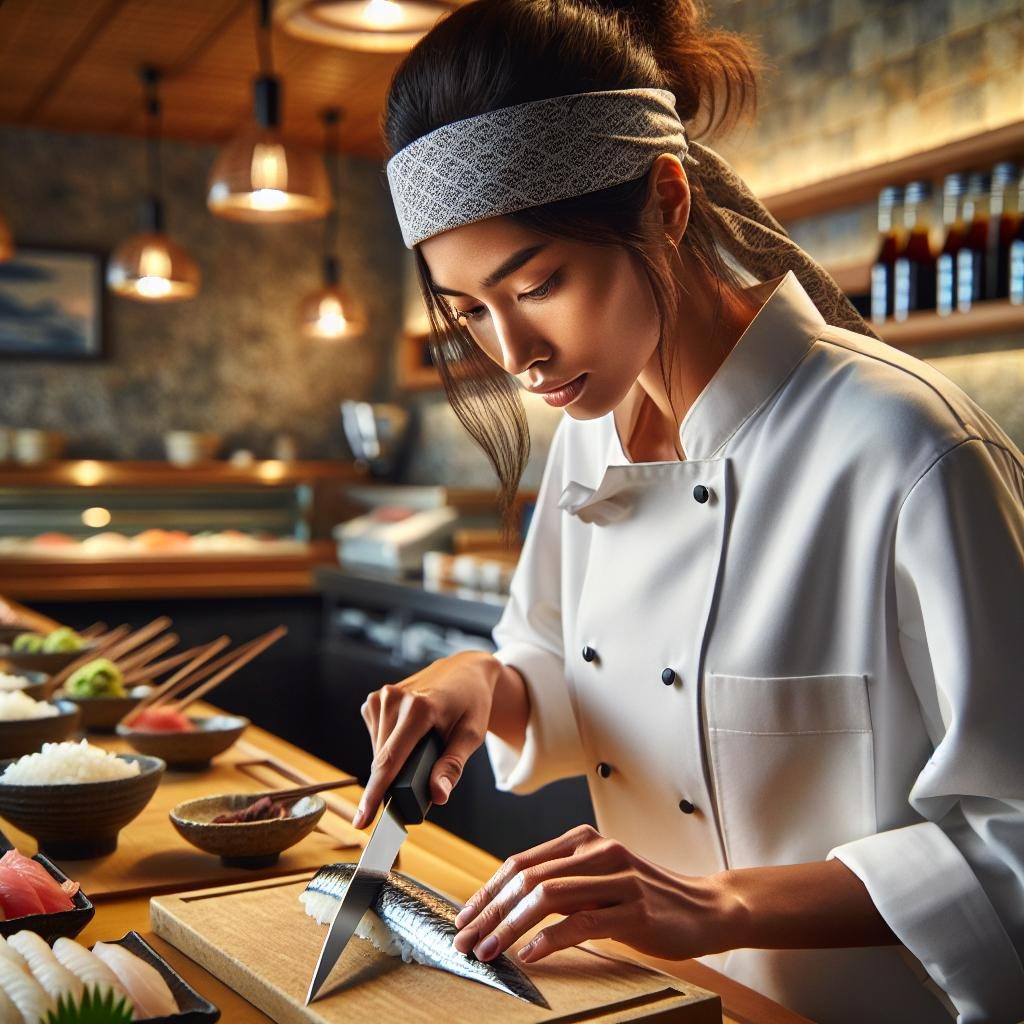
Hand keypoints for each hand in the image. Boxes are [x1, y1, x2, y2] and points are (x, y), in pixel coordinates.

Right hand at [354, 650, 501, 828]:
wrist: (465, 670)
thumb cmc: (471, 703)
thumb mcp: (471, 735)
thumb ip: (453, 766)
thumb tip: (437, 796)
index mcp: (419, 708)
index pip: (389, 761)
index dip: (374, 794)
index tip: (363, 821)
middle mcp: (394, 699)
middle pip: (382, 761)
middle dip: (394, 783)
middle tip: (420, 784)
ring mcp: (381, 697)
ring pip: (377, 752)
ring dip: (393, 764)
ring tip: (421, 751)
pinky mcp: (374, 700)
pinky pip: (376, 738)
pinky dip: (389, 748)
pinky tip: (409, 739)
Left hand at [453, 824, 733, 963]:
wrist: (705, 907)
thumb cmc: (646, 897)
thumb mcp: (599, 879)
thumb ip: (562, 883)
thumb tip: (508, 904)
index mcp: (583, 840)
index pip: (520, 861)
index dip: (487, 890)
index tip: (465, 917)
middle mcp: (598, 851)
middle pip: (527, 877)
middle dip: (490, 911)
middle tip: (466, 940)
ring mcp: (617, 878)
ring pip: (547, 896)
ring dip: (510, 926)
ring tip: (489, 951)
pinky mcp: (634, 909)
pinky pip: (581, 921)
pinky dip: (549, 938)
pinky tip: (529, 954)